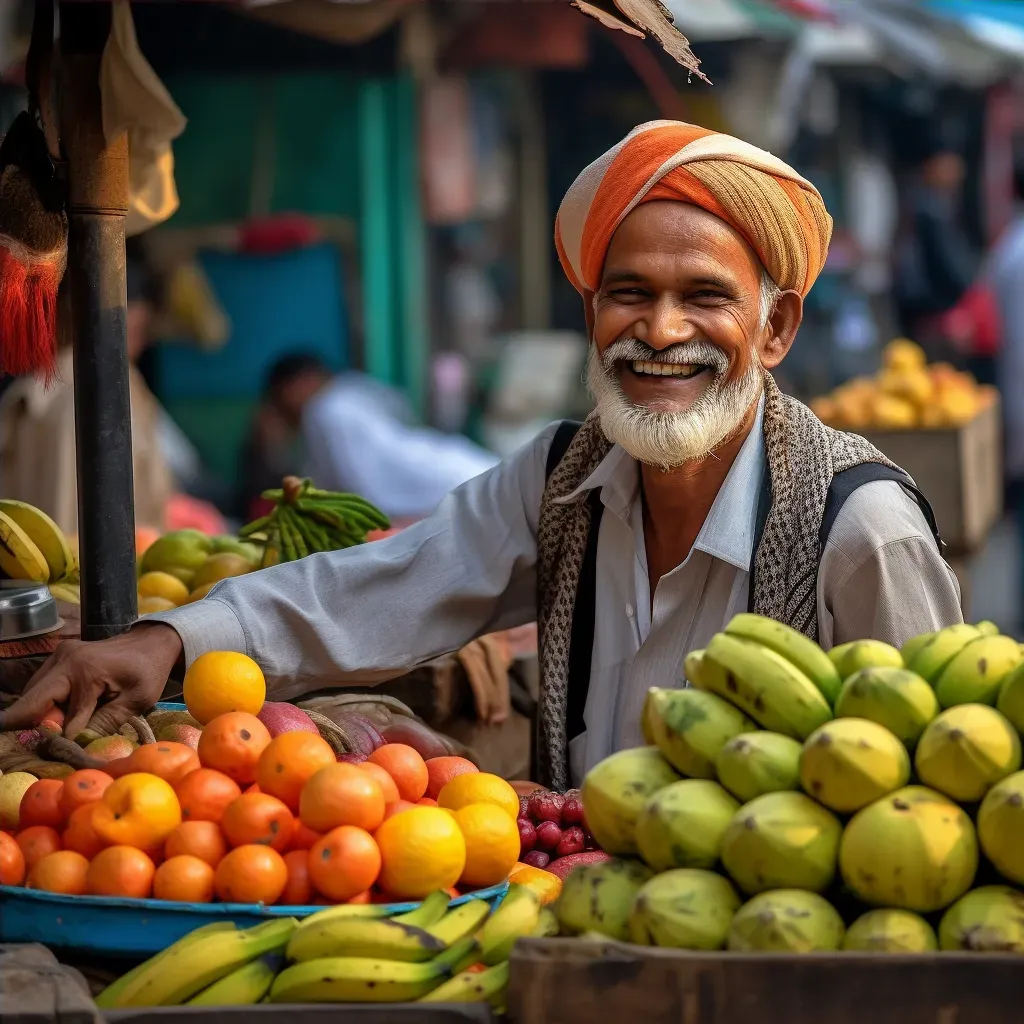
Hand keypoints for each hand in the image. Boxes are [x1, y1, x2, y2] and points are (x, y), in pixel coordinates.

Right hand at [0, 624, 183, 737]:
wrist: (153, 642)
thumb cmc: (149, 671)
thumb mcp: (136, 701)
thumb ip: (105, 722)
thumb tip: (77, 746)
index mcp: (85, 671)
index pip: (55, 713)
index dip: (54, 736)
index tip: (58, 751)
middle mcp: (65, 660)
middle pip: (31, 699)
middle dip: (31, 724)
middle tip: (39, 743)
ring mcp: (60, 655)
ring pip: (33, 693)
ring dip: (39, 713)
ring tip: (57, 729)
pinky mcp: (60, 656)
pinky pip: (42, 684)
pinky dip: (46, 701)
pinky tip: (61, 714)